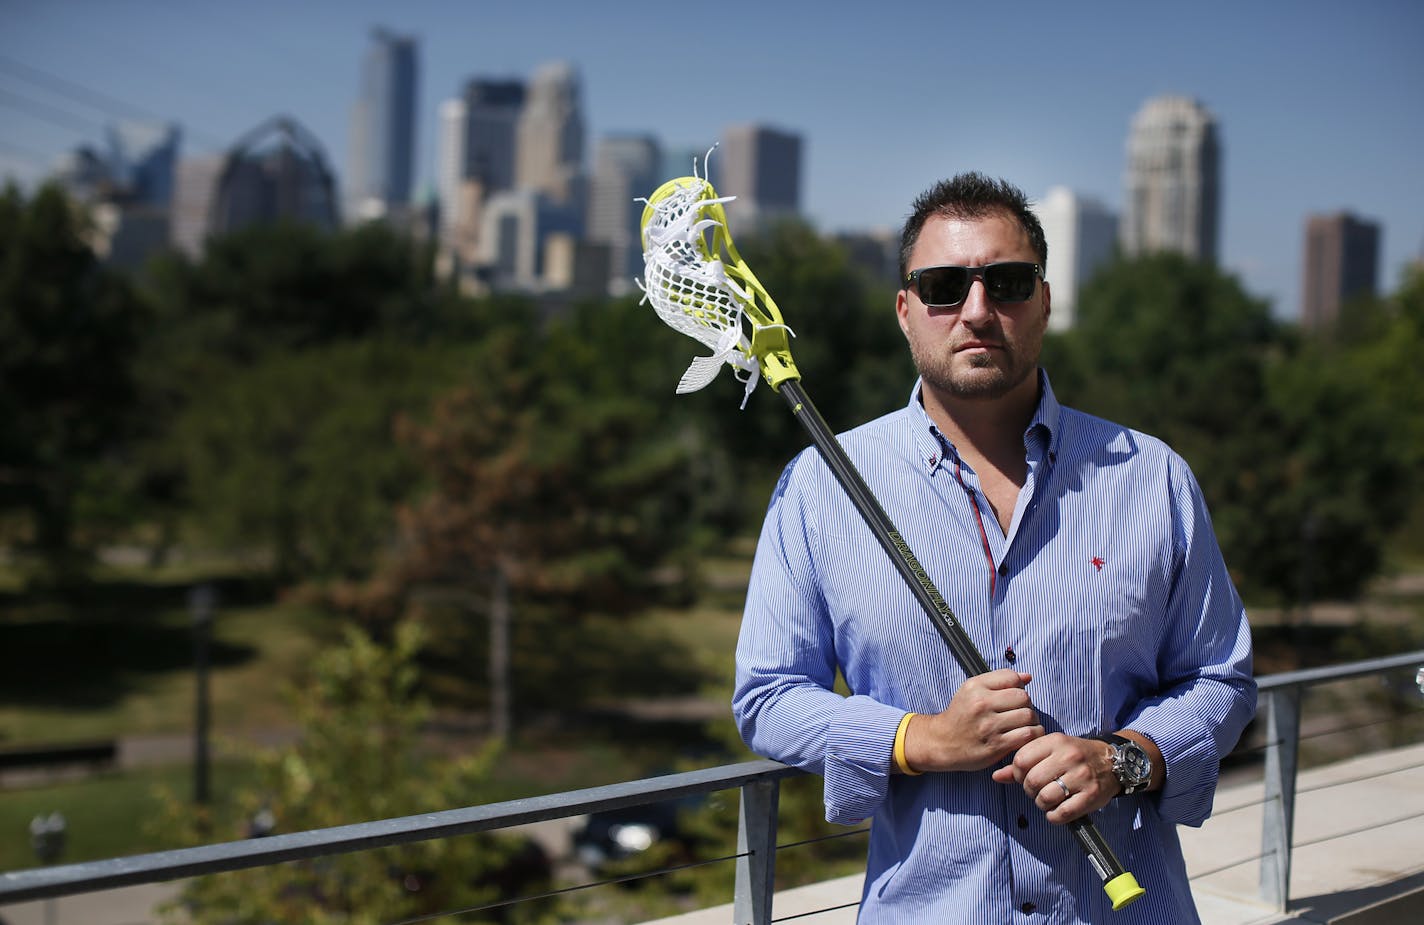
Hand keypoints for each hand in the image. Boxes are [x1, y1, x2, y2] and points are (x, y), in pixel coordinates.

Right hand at [904, 669, 1042, 772]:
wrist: (942, 743)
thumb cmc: (961, 716)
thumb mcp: (971, 691)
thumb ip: (999, 681)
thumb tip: (1027, 677)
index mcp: (975, 687)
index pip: (1012, 678)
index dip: (1018, 687)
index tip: (1013, 697)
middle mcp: (981, 704)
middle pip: (1023, 697)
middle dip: (1026, 705)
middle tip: (1020, 713)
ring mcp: (988, 725)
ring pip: (1028, 716)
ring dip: (1031, 721)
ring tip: (1024, 725)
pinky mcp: (995, 745)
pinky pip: (1026, 735)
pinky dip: (1032, 735)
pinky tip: (1025, 737)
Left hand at [990, 733, 1116, 823]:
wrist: (1111, 762)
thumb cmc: (1074, 755)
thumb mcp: (1049, 750)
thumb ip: (1023, 761)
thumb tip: (996, 776)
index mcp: (1055, 741)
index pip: (1021, 760)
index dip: (1016, 773)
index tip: (1023, 776)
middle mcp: (1068, 757)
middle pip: (1031, 781)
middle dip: (1029, 790)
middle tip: (1036, 790)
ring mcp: (1081, 777)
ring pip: (1045, 798)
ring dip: (1041, 803)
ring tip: (1047, 799)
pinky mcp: (1090, 796)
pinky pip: (1062, 813)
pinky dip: (1054, 816)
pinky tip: (1057, 809)